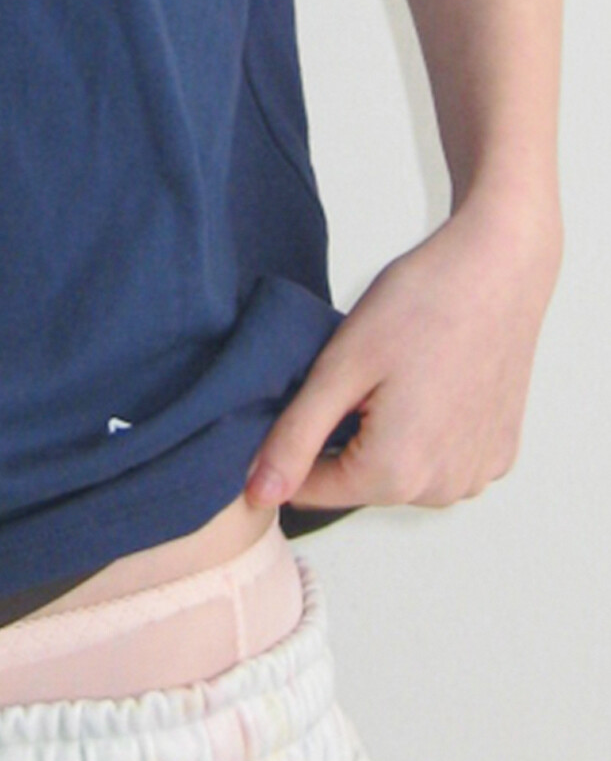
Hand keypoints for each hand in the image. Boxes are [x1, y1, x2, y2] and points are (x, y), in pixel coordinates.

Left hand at [244, 189, 561, 514]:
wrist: (501, 265)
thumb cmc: (421, 303)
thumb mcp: (340, 367)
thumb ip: (295, 438)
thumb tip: (258, 495)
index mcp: (396, 474)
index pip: (310, 488)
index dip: (294, 441)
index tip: (310, 393)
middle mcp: (442, 490)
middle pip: (359, 482)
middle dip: (345, 437)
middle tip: (360, 374)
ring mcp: (476, 474)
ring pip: (401, 474)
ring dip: (386, 439)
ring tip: (398, 376)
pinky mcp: (499, 453)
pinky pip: (442, 461)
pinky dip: (428, 433)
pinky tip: (432, 385)